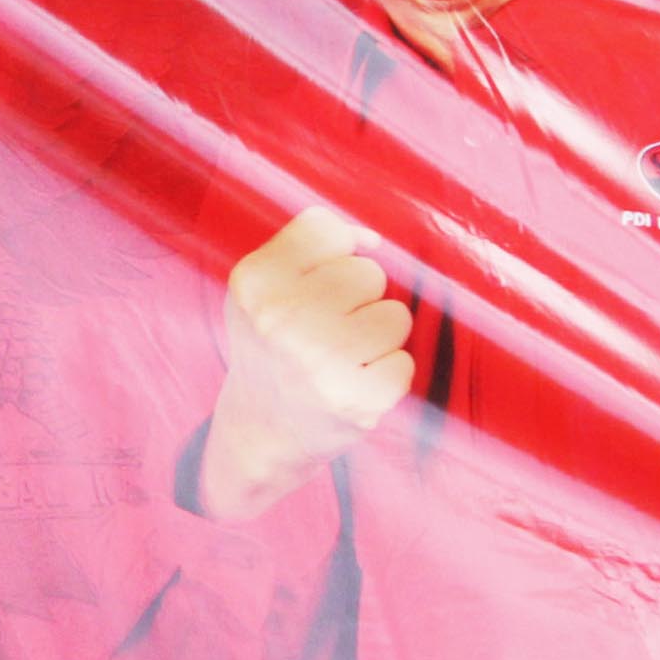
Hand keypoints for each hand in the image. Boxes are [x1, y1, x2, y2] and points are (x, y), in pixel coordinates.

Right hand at [195, 206, 416, 516]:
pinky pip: (405, 363)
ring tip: (342, 359)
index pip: (327, 231)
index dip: (330, 258)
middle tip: (325, 333)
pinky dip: (386, 376)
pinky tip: (352, 386)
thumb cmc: (272, 345)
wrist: (260, 428)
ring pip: (395, 315)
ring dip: (378, 337)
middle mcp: (281, 319)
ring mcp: (318, 361)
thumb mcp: (264, 286)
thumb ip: (309, 245)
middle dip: (358, 299)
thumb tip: (372, 240)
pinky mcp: (356, 399)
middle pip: (368, 272)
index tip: (310, 290)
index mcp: (254, 282)